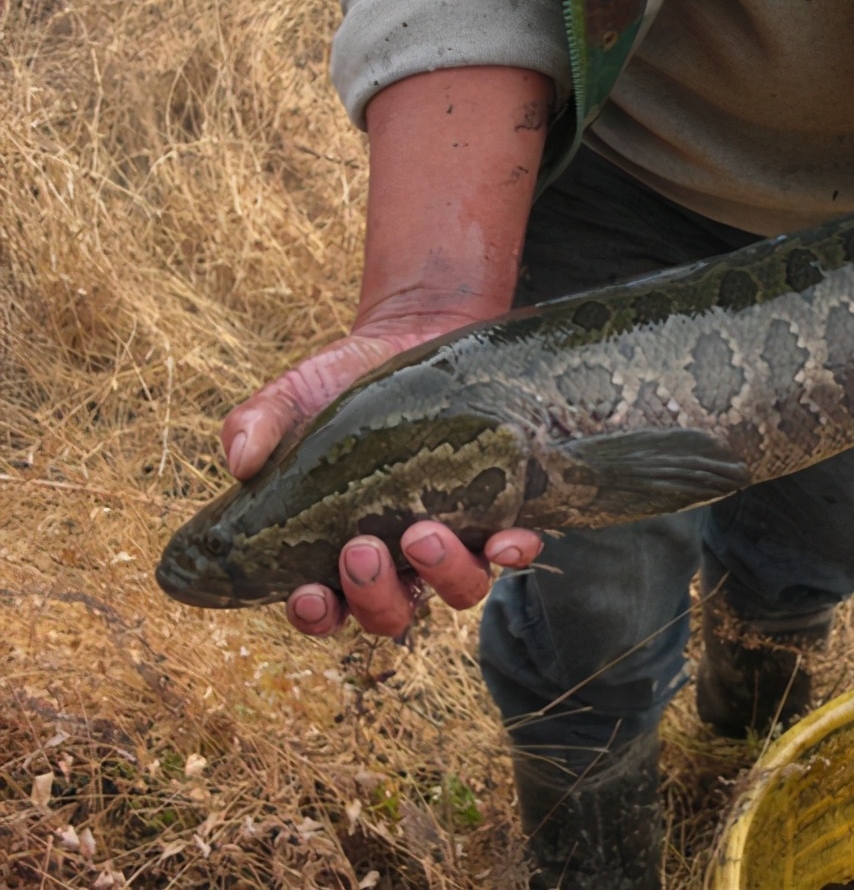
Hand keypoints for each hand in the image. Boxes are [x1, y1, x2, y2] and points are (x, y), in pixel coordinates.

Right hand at [221, 312, 543, 636]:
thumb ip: (257, 424)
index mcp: (336, 547)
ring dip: (442, 576)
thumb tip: (238, 460)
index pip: (325, 607)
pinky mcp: (497, 507)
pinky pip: (513, 549)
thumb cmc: (340, 383)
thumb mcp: (292, 398)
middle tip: (361, 548)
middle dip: (376, 596)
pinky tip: (507, 538)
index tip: (310, 593)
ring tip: (422, 533)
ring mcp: (452, 536)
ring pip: (457, 590)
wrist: (405, 338)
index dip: (318, 616)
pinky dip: (513, 552)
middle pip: (391, 613)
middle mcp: (398, 557)